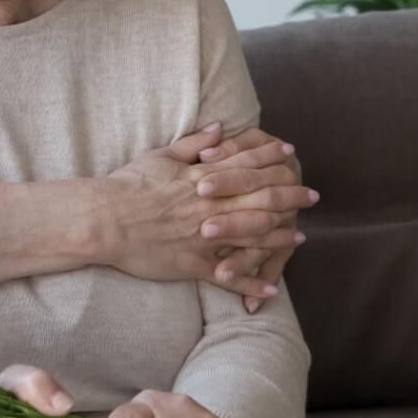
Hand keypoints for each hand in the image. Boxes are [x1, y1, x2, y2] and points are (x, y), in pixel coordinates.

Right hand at [102, 124, 312, 292]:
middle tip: (312, 194)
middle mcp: (211, 206)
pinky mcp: (194, 263)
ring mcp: (205, 236)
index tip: (290, 153)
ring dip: (280, 237)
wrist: (105, 218)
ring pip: (253, 236)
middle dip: (290, 196)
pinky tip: (271, 290)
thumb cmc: (128, 185)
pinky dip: (251, 284)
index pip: (246, 165)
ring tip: (300, 236)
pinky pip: (229, 276)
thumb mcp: (161, 156)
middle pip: (261, 199)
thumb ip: (194, 144)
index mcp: (203, 178)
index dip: (271, 158)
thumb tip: (220, 127)